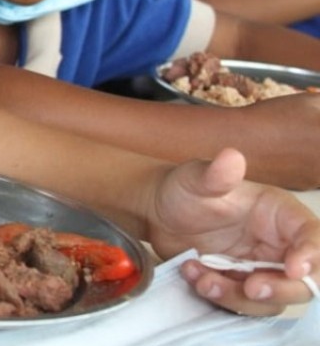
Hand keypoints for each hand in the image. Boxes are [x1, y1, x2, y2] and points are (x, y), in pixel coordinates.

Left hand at [145, 148, 319, 314]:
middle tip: (250, 287)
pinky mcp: (240, 285)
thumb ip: (216, 174)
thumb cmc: (183, 189)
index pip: (311, 235)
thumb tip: (231, 158)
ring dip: (239, 297)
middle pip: (305, 279)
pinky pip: (243, 303)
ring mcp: (260, 268)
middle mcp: (278, 244)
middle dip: (282, 289)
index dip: (312, 255)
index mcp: (279, 214)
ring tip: (202, 277)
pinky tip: (193, 275)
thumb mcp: (195, 178)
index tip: (294, 269)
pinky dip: (221, 297)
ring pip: (272, 298)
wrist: (156, 212)